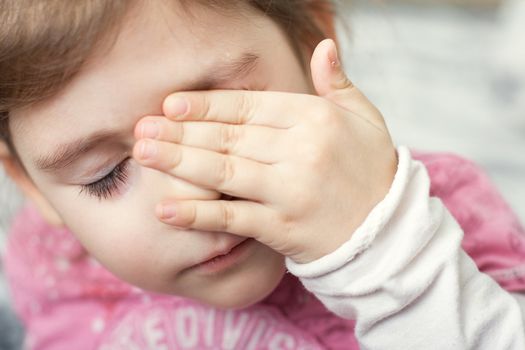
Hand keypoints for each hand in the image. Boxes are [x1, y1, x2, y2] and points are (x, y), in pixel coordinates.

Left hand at [132, 39, 396, 263]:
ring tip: (142, 153)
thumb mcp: (364, 118)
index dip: (208, 105)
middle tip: (141, 127)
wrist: (387, 231)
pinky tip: (165, 208)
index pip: (250, 106)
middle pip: (229, 137)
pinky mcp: (283, 229)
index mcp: (316, 118)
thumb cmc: (372, 170)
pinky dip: (198, 213)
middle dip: (181, 132)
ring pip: (224, 172)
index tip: (172, 104)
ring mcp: (291, 191)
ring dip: (179, 162)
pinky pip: (233, 217)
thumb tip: (323, 45)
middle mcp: (301, 150)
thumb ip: (338, 83)